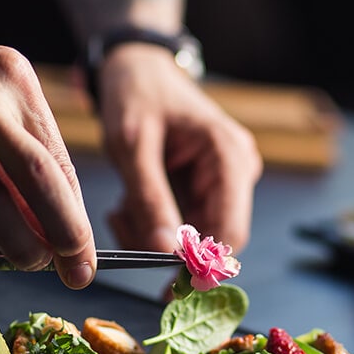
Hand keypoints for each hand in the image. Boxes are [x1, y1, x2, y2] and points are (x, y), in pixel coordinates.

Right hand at [0, 13, 95, 290]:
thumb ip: (10, 149)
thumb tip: (43, 222)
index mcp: (13, 79)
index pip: (58, 159)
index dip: (75, 214)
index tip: (83, 254)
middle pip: (38, 176)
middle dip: (65, 232)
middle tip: (76, 273)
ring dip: (18, 244)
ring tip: (29, 267)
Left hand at [97, 43, 261, 254]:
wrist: (134, 70)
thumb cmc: (136, 95)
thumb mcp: (132, 146)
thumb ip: (150, 199)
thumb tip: (166, 251)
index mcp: (228, 157)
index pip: (230, 233)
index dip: (199, 265)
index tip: (162, 284)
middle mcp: (233, 174)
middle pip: (208, 241)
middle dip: (162, 246)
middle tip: (122, 225)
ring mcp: (218, 184)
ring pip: (188, 239)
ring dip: (149, 235)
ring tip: (121, 207)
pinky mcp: (198, 190)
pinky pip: (176, 227)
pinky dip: (148, 225)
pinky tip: (127, 204)